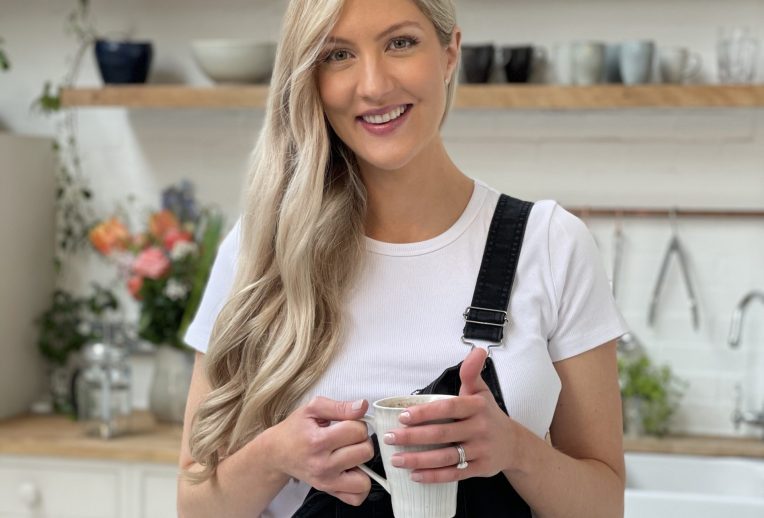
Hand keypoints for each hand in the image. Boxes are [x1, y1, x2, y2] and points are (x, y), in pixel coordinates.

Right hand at [270, 397, 374, 505]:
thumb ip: (340, 406)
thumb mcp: (313, 409)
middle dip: (361, 441)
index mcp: (318, 441)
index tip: (347, 424)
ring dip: (362, 464)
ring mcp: (326, 481)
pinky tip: (351, 470)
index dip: (357, 423)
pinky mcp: (329, 491)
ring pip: (365, 478)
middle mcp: (323, 465)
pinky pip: (357, 497)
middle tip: (349, 438)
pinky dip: (359, 485)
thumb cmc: (296, 429)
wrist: (277, 452)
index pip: (357, 430)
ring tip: (350, 454)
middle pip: (365, 452)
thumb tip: (362, 406)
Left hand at [384, 347, 518, 482]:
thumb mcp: (481, 392)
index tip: (403, 416)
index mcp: (476, 407)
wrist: (514, 444)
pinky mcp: (480, 469)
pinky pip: (454, 474)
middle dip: (413, 437)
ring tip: (396, 459)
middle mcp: (479, 429)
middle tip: (390, 438)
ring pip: (446, 457)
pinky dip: (433, 476)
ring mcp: (480, 451)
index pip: (448, 408)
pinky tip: (414, 475)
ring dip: (418, 460)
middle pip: (442, 434)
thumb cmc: (489, 415)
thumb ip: (472, 372)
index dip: (425, 412)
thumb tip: (476, 350)